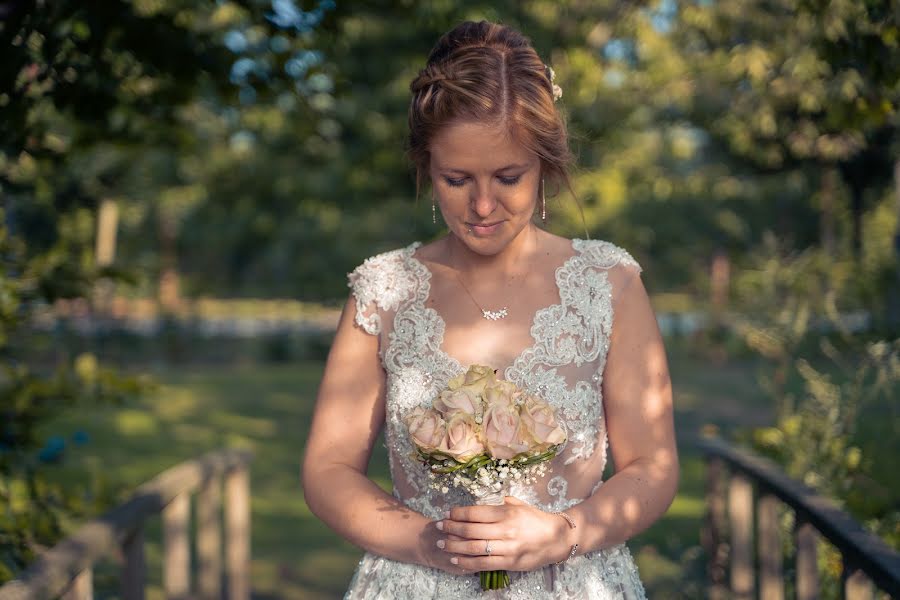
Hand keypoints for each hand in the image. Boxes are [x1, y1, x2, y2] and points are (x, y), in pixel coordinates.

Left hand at [434, 496, 572, 572]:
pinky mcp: (509, 563)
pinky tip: (456, 560)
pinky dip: (467, 563)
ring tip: (442, 544)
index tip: (447, 513)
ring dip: (454, 546)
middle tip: (438, 527)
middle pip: (471, 530)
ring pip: (474, 548)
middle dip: (451, 528)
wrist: (558, 539)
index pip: (475, 513)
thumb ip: (500, 504)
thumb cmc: (536, 520)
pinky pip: (484, 564)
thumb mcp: (519, 505)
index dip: (458, 513)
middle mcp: (505, 530)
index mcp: (507, 513)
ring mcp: (507, 548)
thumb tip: (481, 504)